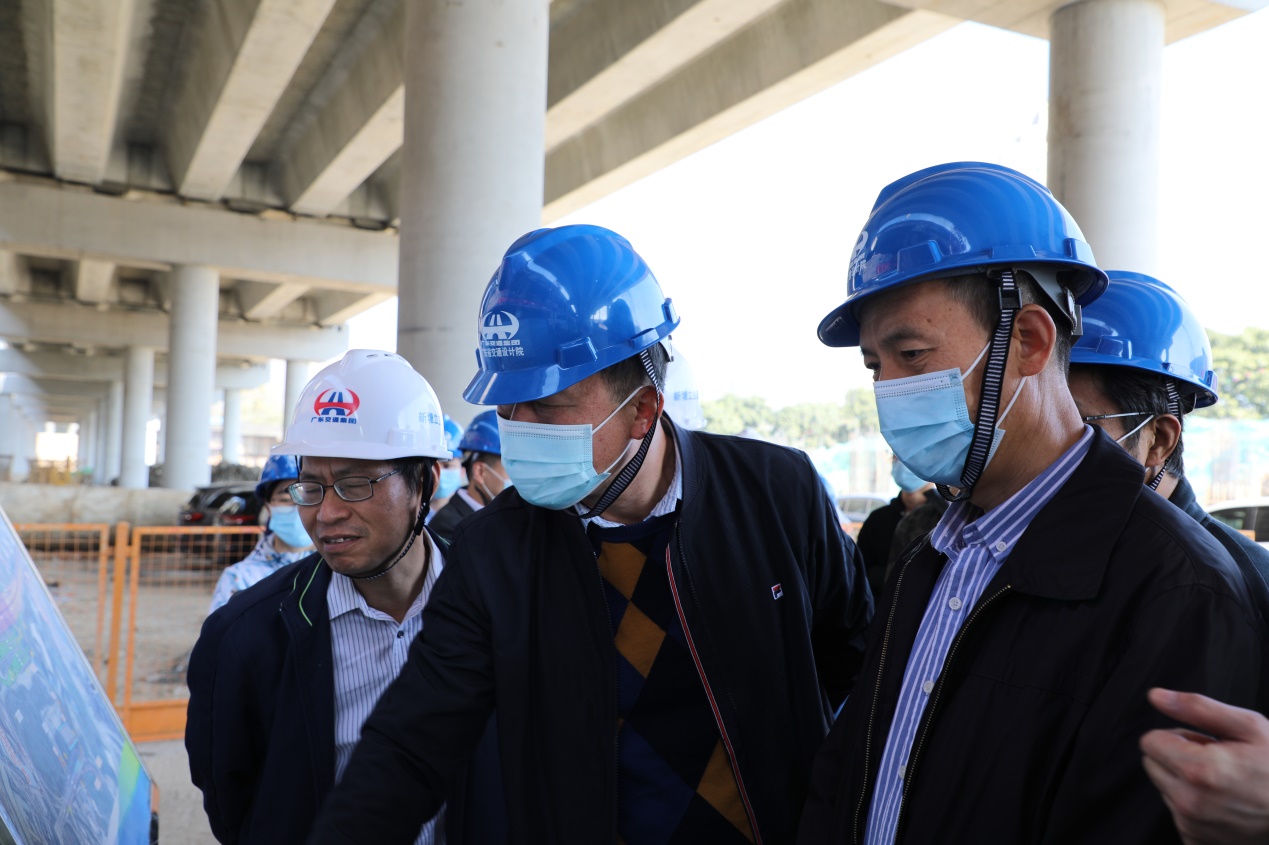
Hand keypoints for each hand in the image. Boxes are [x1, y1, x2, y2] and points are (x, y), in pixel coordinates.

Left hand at [1140, 688, 1268, 844]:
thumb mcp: (1249, 727)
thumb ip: (1197, 708)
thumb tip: (1158, 696)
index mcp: (1198, 770)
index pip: (1149, 741)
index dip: (1178, 736)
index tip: (1203, 743)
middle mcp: (1190, 802)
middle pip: (1153, 765)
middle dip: (1178, 758)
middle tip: (1216, 761)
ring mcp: (1193, 826)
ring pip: (1165, 789)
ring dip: (1186, 783)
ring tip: (1225, 783)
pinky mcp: (1196, 841)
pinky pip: (1178, 814)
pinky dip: (1194, 807)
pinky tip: (1223, 804)